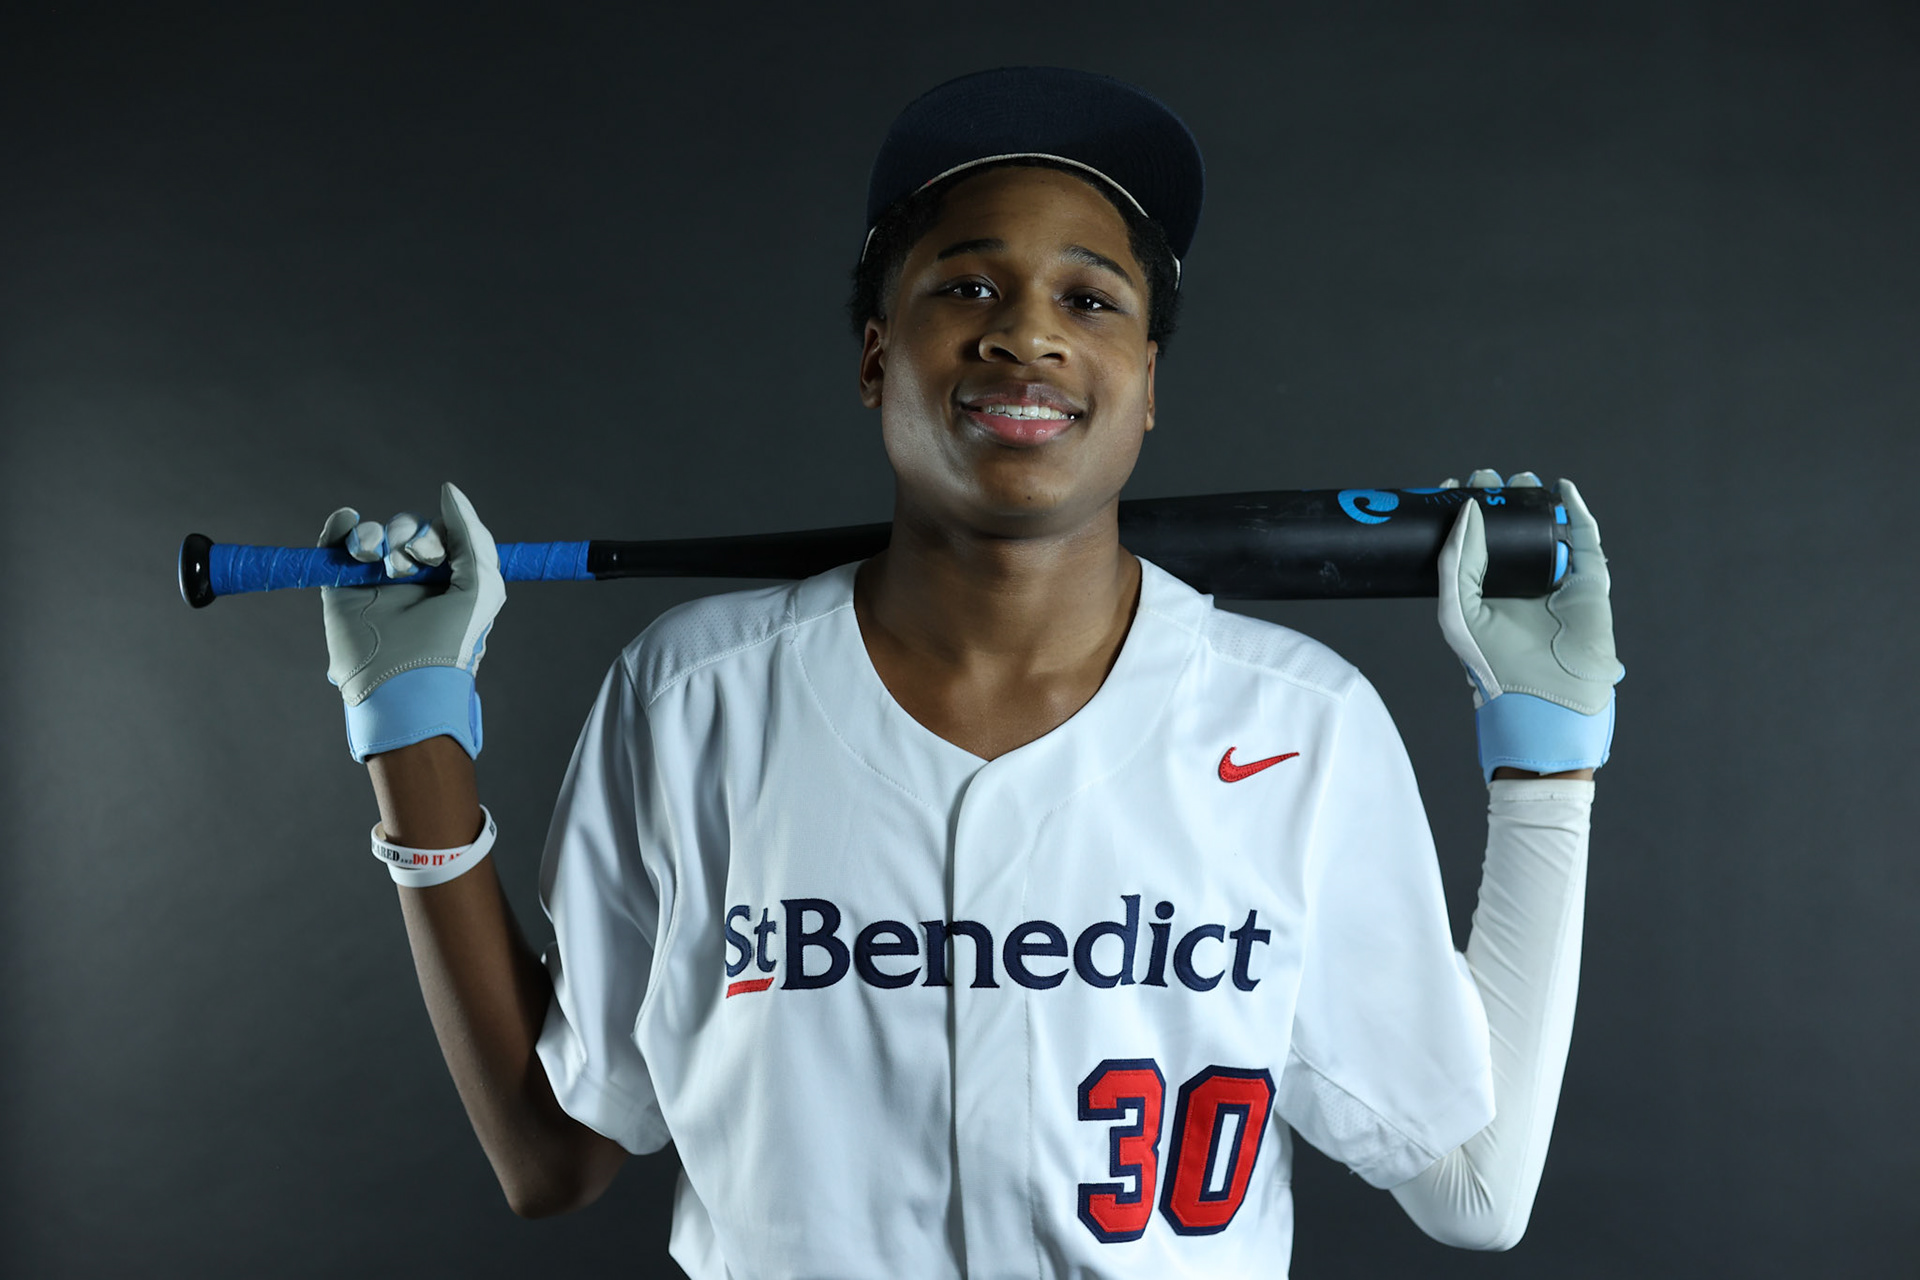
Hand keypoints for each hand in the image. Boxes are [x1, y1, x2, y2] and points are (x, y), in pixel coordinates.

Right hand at [319, 482, 505, 761]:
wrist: (405, 685)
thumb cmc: (451, 640)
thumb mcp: (482, 584)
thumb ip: (472, 533)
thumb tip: (448, 489)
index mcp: (447, 579)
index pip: (439, 534)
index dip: (437, 535)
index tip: (435, 557)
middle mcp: (411, 580)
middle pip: (406, 530)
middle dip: (408, 535)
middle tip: (408, 565)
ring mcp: (374, 583)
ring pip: (374, 535)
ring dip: (378, 535)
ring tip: (380, 561)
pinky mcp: (341, 590)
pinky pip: (336, 545)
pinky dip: (341, 527)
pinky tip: (349, 524)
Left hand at [1437, 470, 1621, 781]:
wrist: (1544, 697)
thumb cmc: (1494, 661)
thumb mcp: (1458, 609)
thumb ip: (1456, 561)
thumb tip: (1467, 509)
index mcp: (1485, 589)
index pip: (1474, 541)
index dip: (1465, 513)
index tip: (1450, 486)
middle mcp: (1518, 582)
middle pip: (1510, 528)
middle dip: (1499, 498)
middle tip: (1487, 477)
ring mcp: (1555, 580)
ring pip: (1546, 528)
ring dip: (1534, 499)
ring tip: (1519, 480)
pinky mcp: (1587, 583)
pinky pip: (1585, 539)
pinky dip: (1577, 510)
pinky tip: (1562, 490)